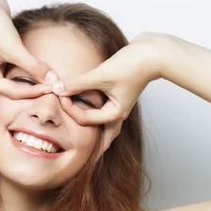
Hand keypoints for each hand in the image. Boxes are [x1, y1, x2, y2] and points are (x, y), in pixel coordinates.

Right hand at [0, 0, 56, 150]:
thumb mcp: (14, 48)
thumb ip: (34, 66)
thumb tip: (53, 81)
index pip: (14, 95)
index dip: (33, 96)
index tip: (46, 100)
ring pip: (1, 97)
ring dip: (2, 113)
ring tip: (0, 133)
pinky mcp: (2, 61)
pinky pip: (11, 81)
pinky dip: (17, 90)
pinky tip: (22, 99)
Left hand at [51, 32, 165, 155]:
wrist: (153, 52)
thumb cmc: (132, 65)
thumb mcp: (101, 75)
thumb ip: (78, 83)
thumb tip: (57, 89)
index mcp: (114, 114)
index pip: (84, 119)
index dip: (69, 108)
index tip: (58, 93)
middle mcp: (117, 114)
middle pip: (100, 138)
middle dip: (88, 147)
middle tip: (75, 158)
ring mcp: (118, 107)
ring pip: (102, 127)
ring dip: (92, 133)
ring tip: (81, 144)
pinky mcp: (117, 97)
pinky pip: (103, 113)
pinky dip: (93, 114)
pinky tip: (86, 112)